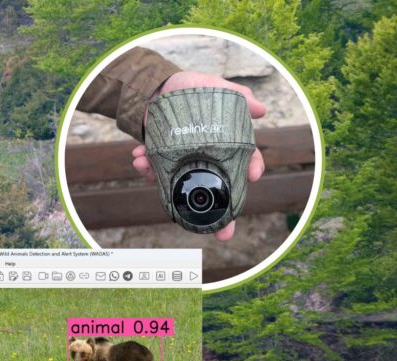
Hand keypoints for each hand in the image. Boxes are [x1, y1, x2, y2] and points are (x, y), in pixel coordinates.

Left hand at [132, 71, 266, 240]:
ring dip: (166, 184)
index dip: (250, 170)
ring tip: (149, 170)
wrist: (159, 88)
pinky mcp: (162, 159)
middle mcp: (206, 158)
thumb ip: (238, 96)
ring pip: (181, 184)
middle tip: (223, 234)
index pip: (244, 161)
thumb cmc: (195, 89)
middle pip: (216, 189)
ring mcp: (183, 161)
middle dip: (219, 215)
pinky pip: (156, 171)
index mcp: (226, 143)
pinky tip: (138, 159)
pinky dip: (146, 168)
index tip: (252, 177)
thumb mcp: (217, 87)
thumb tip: (261, 109)